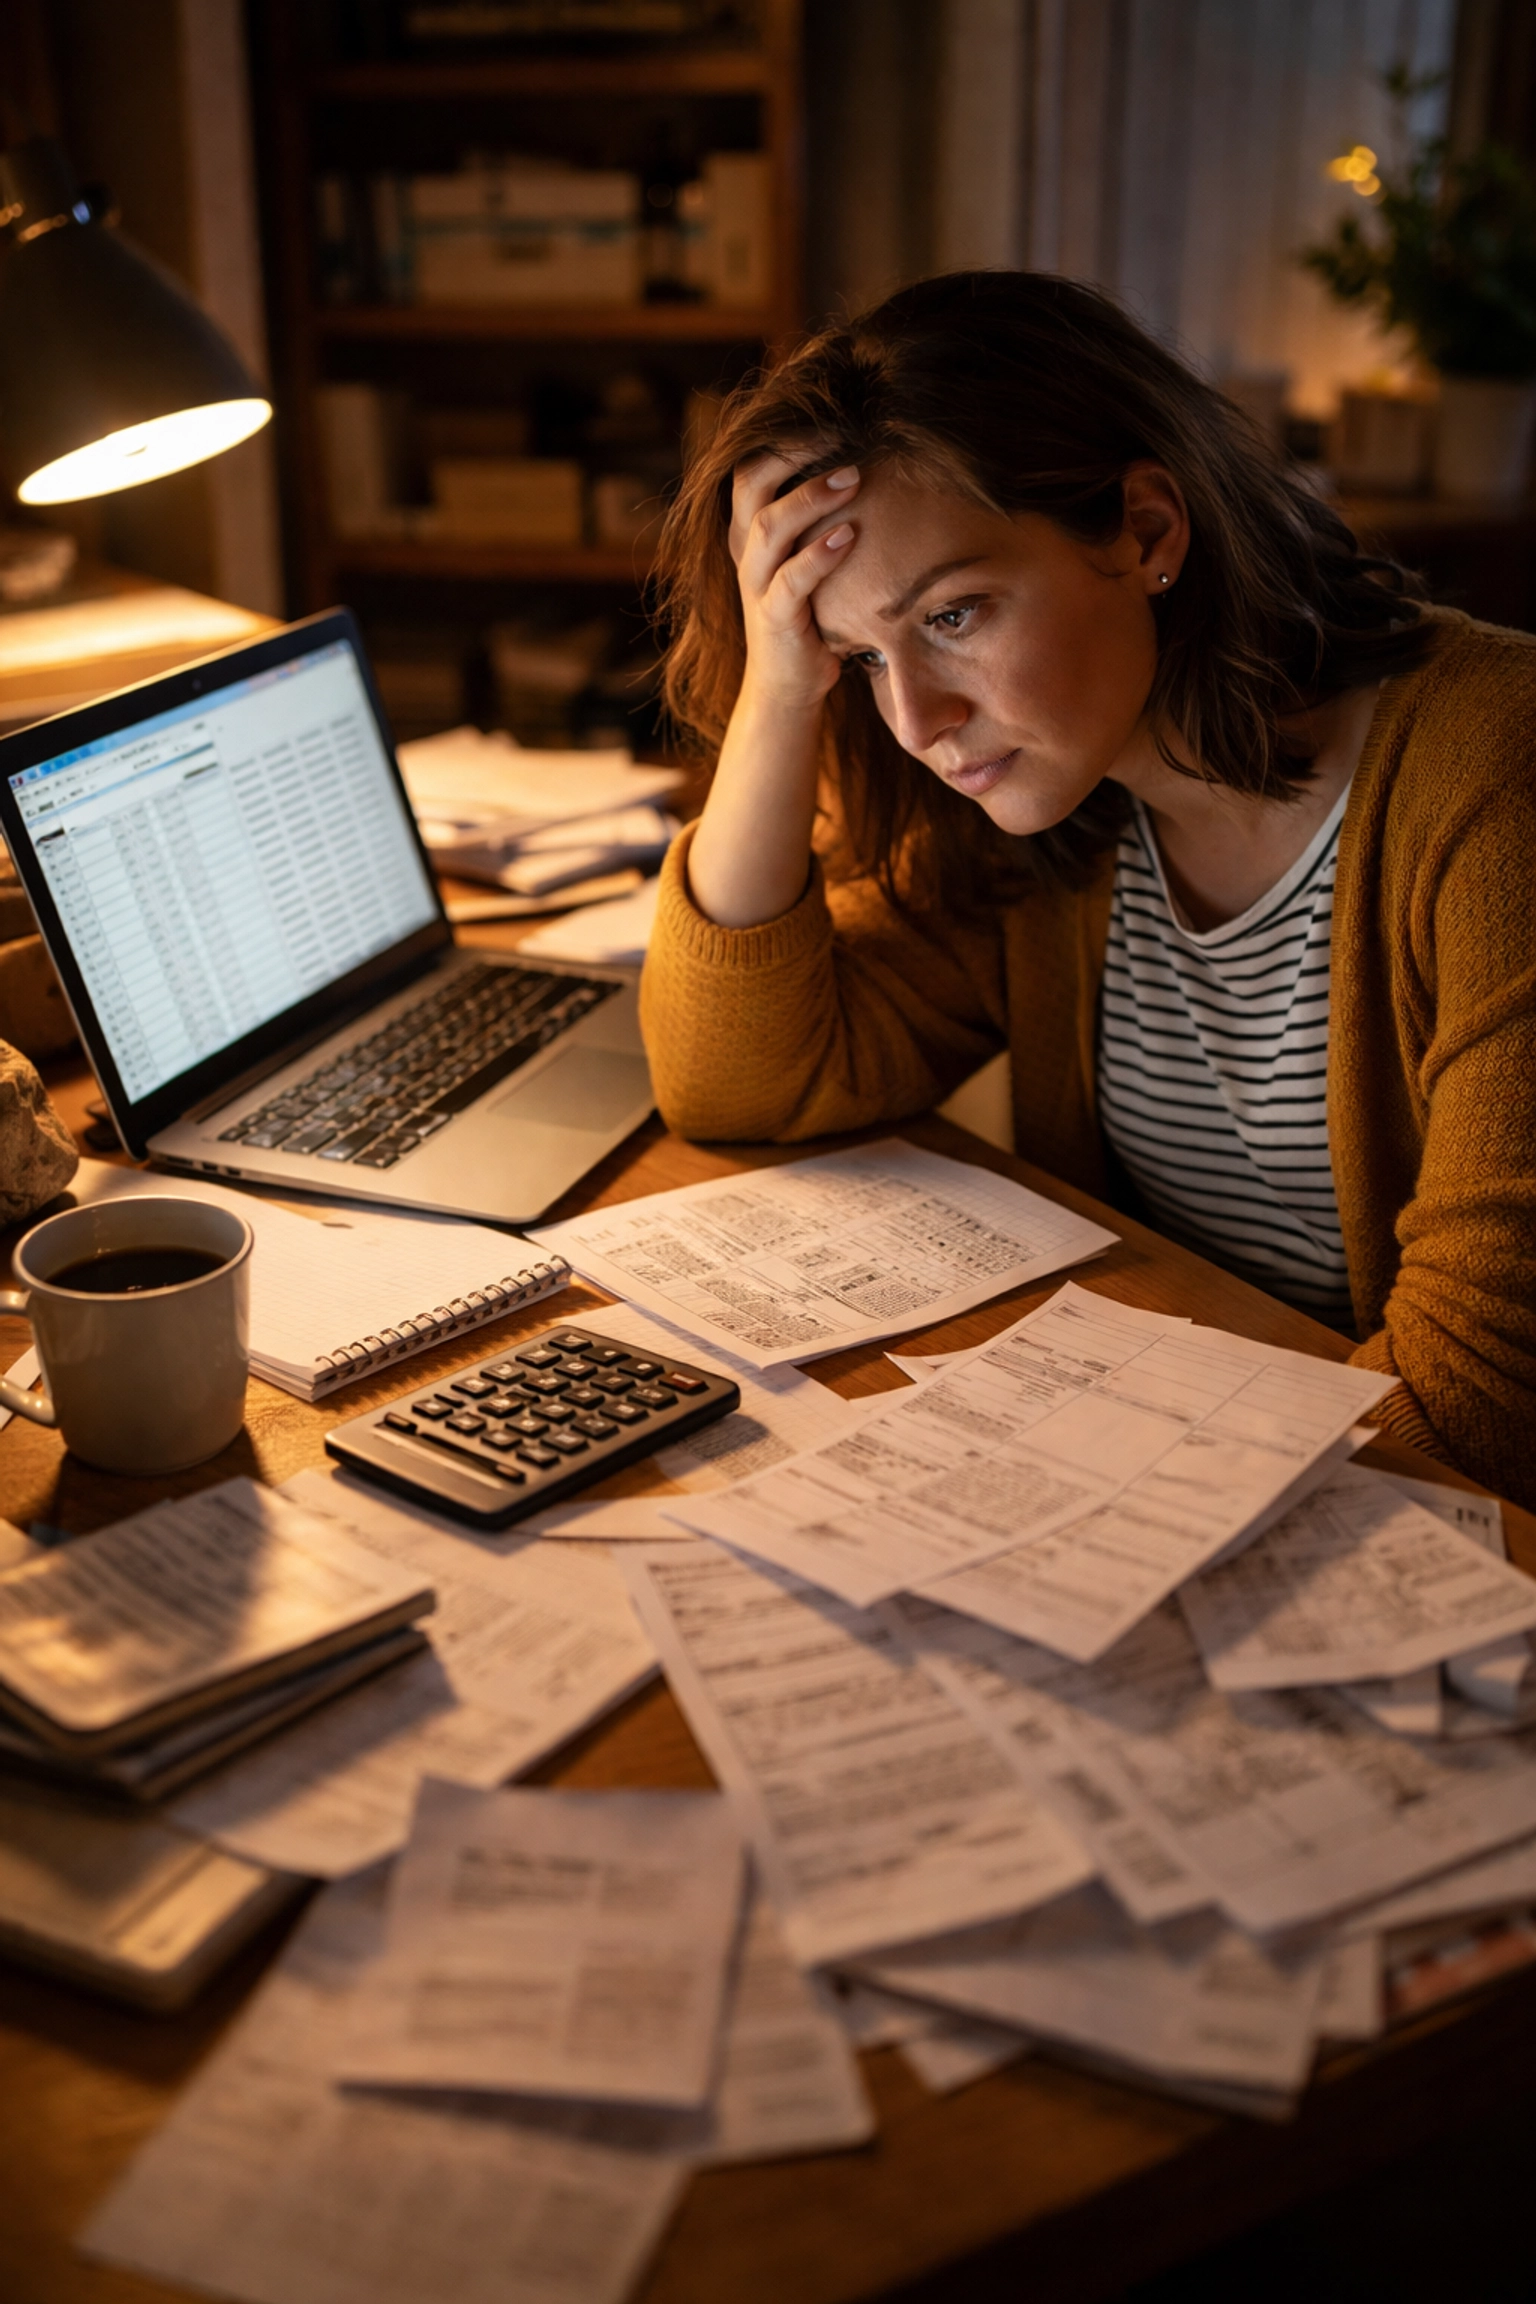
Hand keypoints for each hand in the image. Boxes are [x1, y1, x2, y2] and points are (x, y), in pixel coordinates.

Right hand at [728, 452, 860, 713]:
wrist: (789, 685)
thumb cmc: (810, 613)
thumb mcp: (810, 556)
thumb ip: (822, 517)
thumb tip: (869, 463)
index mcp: (749, 528)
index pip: (754, 462)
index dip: (786, 433)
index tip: (834, 410)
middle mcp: (744, 549)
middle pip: (751, 480)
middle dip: (794, 449)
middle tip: (843, 428)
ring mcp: (754, 583)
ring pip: (768, 526)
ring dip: (811, 497)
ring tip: (853, 477)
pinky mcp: (772, 617)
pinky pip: (789, 580)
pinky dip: (819, 555)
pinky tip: (849, 536)